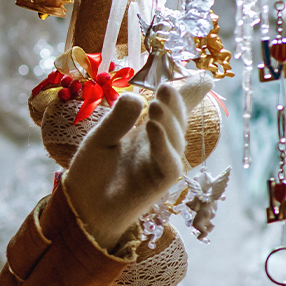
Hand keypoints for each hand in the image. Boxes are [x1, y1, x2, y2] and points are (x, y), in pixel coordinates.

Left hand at [63, 73, 213, 248]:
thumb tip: (136, 96)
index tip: (204, 78)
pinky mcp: (160, 183)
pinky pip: (170, 163)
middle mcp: (160, 147)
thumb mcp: (101, 138)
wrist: (81, 207)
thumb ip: (118, 119)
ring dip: (168, 121)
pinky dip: (163, 145)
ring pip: (176, 140)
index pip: (171, 111)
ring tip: (155, 104)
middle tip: (167, 86)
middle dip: (176, 103)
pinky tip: (152, 128)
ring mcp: (162, 165)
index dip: (188, 95)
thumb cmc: (92, 173)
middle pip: (177, 122)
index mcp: (148, 133)